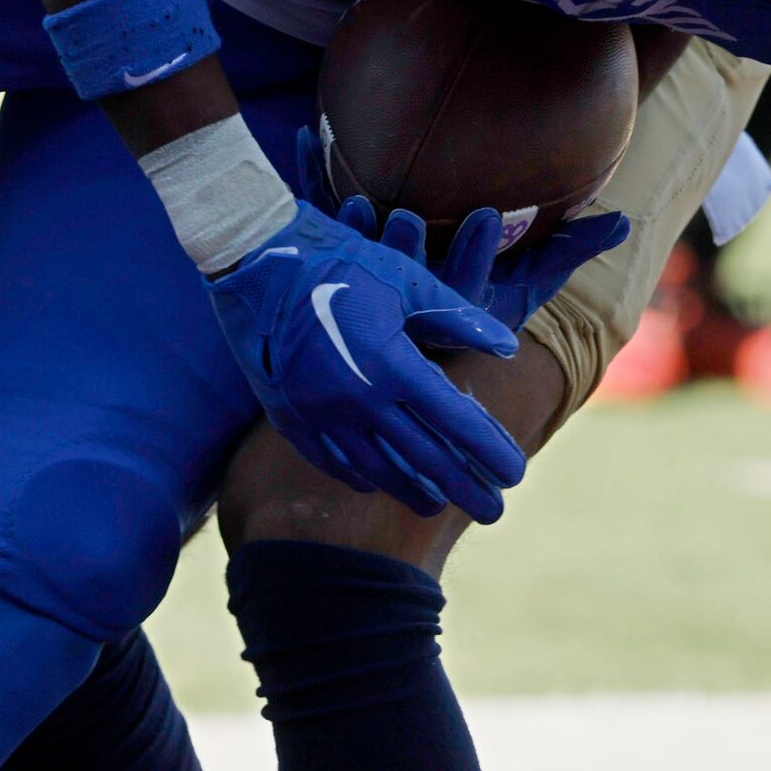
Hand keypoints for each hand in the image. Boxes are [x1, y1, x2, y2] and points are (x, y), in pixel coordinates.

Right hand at [207, 199, 526, 521]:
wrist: (254, 258)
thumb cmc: (341, 259)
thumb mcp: (408, 280)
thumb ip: (458, 319)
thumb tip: (507, 348)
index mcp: (392, 364)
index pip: (455, 420)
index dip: (488, 449)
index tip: (516, 473)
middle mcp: (357, 398)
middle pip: (422, 457)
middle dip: (463, 487)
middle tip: (493, 512)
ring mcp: (319, 412)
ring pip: (375, 467)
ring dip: (411, 490)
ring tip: (438, 507)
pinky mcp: (288, 414)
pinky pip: (330, 459)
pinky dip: (359, 475)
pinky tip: (376, 485)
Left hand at [289, 127, 630, 330]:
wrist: (390, 356)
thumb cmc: (465, 309)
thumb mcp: (521, 288)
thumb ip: (567, 252)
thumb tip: (622, 223)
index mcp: (453, 308)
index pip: (466, 283)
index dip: (474, 252)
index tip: (483, 215)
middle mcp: (406, 302)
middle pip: (404, 278)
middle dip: (405, 249)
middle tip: (405, 217)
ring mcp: (366, 284)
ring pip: (357, 258)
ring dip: (353, 231)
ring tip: (355, 204)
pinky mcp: (331, 261)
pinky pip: (317, 217)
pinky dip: (308, 178)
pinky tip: (305, 133)